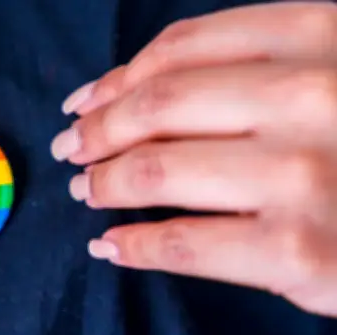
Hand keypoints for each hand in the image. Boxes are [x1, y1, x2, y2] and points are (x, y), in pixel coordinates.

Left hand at [51, 2, 336, 315]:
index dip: (118, 77)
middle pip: (159, 106)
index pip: (184, 49)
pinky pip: (182, 243)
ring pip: (158, 171)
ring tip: (84, 192)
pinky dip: (132, 245)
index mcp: (324, 35)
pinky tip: (109, 246)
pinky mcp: (300, 251)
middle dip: (98, 130)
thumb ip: (260, 70)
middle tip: (71, 149)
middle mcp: (312, 94)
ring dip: (103, 183)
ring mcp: (305, 173)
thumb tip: (133, 89)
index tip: (85, 101)